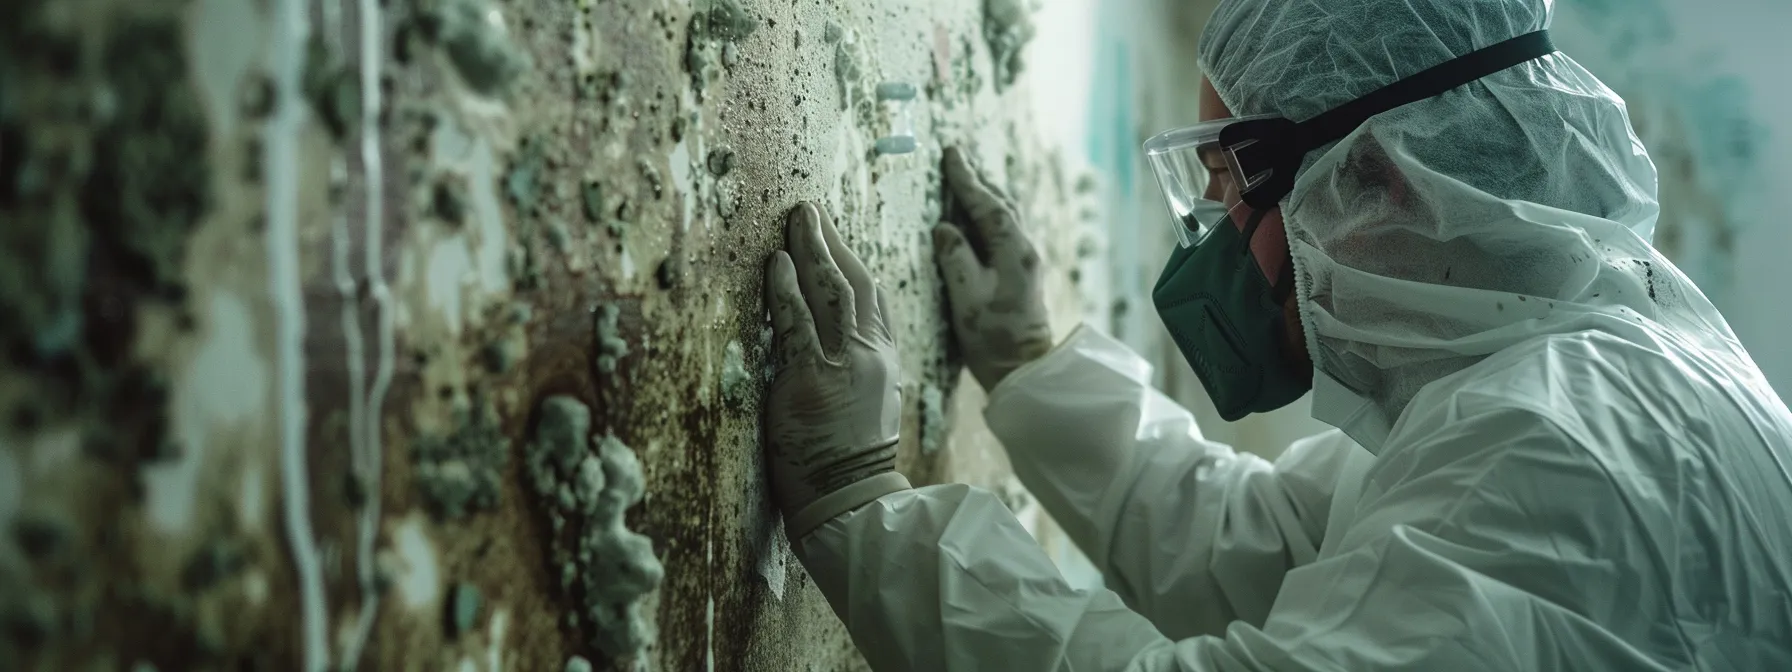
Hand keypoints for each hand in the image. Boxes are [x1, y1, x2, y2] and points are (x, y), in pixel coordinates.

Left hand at [763, 202, 911, 539]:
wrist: (851, 500)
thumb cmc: (851, 464)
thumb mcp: (869, 410)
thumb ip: (856, 374)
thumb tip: (832, 352)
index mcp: (885, 362)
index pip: (875, 301)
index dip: (854, 265)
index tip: (836, 240)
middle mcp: (871, 356)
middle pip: (856, 283)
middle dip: (833, 242)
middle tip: (812, 211)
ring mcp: (844, 364)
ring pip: (831, 291)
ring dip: (812, 249)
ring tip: (797, 219)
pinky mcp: (811, 378)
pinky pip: (797, 322)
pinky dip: (786, 289)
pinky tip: (777, 263)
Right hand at [933, 147, 1053, 390]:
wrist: (1024, 369)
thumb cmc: (993, 337)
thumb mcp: (966, 297)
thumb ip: (954, 257)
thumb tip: (944, 228)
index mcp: (1013, 251)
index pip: (987, 205)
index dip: (966, 179)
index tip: (950, 153)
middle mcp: (1024, 251)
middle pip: (1001, 206)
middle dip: (977, 182)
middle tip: (955, 161)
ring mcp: (1026, 263)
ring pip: (1004, 219)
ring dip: (984, 198)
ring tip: (964, 183)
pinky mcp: (1022, 275)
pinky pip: (1003, 233)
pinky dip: (987, 218)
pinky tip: (976, 221)